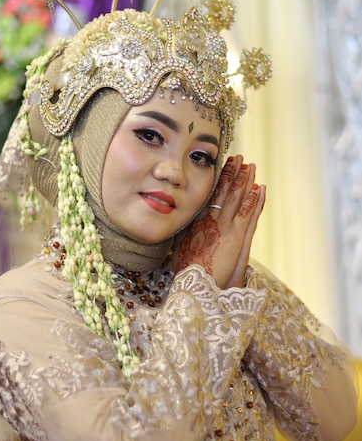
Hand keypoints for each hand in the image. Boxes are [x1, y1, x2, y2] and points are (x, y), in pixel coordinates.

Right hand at [172, 155, 265, 289]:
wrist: (195, 282)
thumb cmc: (186, 268)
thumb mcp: (179, 245)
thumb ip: (183, 232)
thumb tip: (180, 221)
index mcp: (199, 220)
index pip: (211, 193)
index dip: (218, 178)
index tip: (222, 165)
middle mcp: (212, 219)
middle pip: (225, 190)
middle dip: (233, 173)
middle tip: (239, 158)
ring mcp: (225, 226)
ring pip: (238, 198)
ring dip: (245, 181)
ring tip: (251, 166)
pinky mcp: (237, 236)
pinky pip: (249, 213)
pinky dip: (256, 200)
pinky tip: (261, 188)